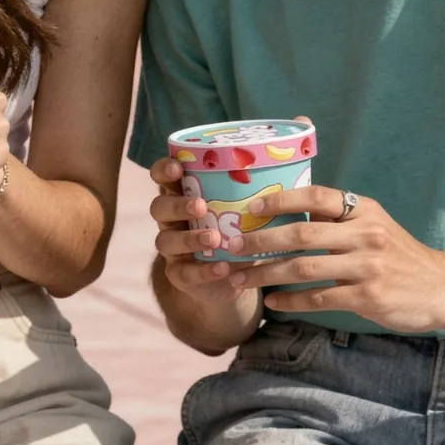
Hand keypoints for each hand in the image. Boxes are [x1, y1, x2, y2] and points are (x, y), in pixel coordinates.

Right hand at [149, 158, 260, 306]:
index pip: (162, 176)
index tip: (177, 168)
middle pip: (159, 208)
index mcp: (183, 195)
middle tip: (200, 206)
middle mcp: (171, 220)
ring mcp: (172, 249)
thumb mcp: (242, 211)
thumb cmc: (238, 232)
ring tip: (214, 238)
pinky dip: (203, 271)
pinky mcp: (179, 275)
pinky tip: (222, 268)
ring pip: (166, 240)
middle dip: (177, 205)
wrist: (235, 277)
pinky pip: (184, 273)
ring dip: (189, 238)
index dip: (164, 170)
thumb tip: (286, 172)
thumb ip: (250, 194)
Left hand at [229, 185, 444, 332]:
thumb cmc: (398, 255)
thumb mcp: (374, 224)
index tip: (250, 207)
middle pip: (302, 235)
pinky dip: (292, 300)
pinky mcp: (369, 298)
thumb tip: (284, 206)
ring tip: (240, 279)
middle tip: (231, 248)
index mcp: (364, 210)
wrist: (444, 288)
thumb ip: (336, 217)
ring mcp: (369, 267)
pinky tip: (273, 302)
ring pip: (304, 269)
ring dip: (266, 274)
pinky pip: (320, 298)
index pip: (317, 197)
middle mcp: (367, 234)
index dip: (281, 200)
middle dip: (261, 242)